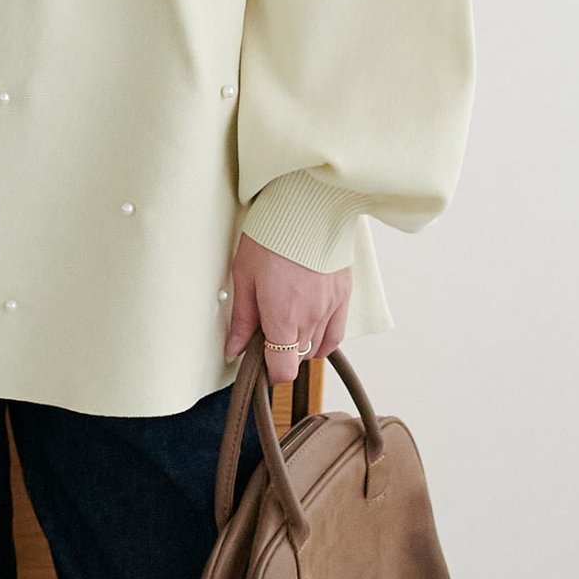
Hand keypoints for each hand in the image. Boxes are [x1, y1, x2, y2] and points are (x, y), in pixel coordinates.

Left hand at [224, 232, 350, 384]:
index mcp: (283, 317)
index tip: (258, 359)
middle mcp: (310, 319)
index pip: (283, 370)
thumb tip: (234, 349)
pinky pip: (336, 334)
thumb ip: (242, 318)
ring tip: (286, 320)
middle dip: (280, 352)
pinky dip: (323, 337)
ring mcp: (330, 309)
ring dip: (300, 343)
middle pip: (298, 359)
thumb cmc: (270, 236)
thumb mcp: (244, 274)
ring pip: (317, 348)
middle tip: (266, 328)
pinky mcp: (344, 296)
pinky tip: (310, 325)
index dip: (269, 371)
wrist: (307, 207)